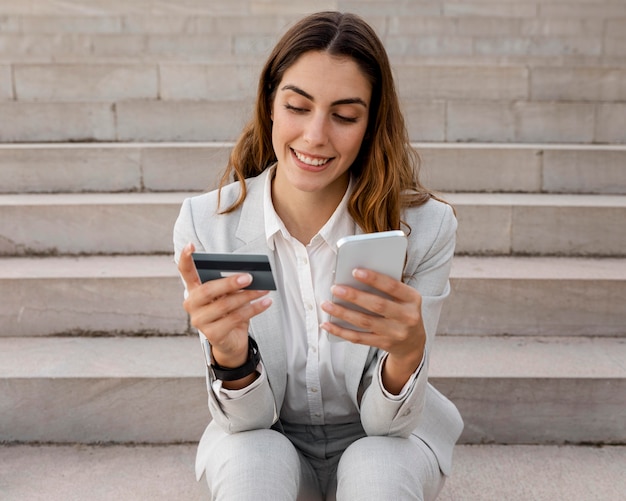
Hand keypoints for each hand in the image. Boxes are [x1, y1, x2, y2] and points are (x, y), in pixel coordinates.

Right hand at [178, 243, 271, 367]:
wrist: (231, 340)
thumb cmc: (229, 311)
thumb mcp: (228, 294)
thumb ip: (231, 283)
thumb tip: (247, 275)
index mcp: (194, 289)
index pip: (185, 271)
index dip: (186, 258)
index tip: (191, 245)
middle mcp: (192, 304)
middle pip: (208, 290)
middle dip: (229, 282)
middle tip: (249, 277)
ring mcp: (200, 321)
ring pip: (225, 305)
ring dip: (248, 296)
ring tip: (264, 289)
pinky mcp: (213, 334)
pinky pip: (235, 318)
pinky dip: (254, 309)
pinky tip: (266, 302)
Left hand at [320, 268, 424, 393]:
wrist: (413, 342)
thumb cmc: (403, 311)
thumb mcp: (404, 298)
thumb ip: (387, 287)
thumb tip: (356, 276)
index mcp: (412, 299)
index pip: (393, 286)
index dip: (374, 279)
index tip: (355, 271)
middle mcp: (407, 317)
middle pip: (377, 305)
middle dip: (354, 296)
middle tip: (335, 288)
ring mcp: (395, 333)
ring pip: (364, 322)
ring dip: (343, 313)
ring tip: (326, 304)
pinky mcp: (383, 344)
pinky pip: (358, 338)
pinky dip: (341, 331)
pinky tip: (327, 324)